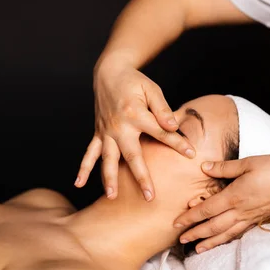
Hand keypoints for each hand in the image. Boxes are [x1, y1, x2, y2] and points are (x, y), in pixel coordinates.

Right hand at [75, 55, 195, 199]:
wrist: (109, 73)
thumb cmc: (135, 82)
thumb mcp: (152, 89)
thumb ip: (162, 109)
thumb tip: (174, 125)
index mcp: (135, 114)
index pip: (160, 132)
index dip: (177, 143)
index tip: (191, 154)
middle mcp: (119, 126)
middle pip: (132, 155)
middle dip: (141, 177)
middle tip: (150, 196)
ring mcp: (106, 131)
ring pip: (108, 159)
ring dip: (109, 178)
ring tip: (112, 197)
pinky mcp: (98, 133)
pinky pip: (89, 153)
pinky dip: (83, 168)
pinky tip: (79, 184)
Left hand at [174, 155, 269, 252]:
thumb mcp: (250, 162)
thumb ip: (225, 167)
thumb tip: (204, 168)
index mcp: (234, 196)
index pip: (206, 210)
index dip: (190, 217)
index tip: (176, 224)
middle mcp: (240, 210)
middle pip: (212, 226)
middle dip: (195, 233)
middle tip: (180, 240)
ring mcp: (250, 217)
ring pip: (224, 233)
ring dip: (209, 242)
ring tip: (196, 249)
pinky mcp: (258, 219)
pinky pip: (238, 233)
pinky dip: (226, 239)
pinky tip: (222, 241)